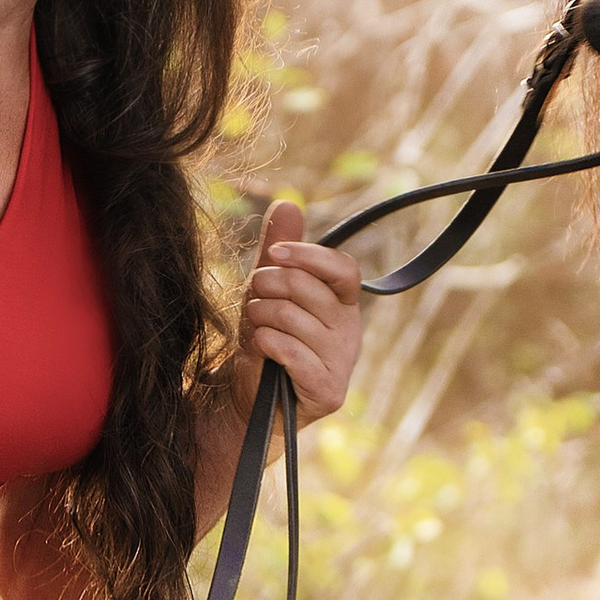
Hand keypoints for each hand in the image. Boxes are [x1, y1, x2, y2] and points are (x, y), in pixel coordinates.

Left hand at [231, 196, 361, 430]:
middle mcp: (350, 332)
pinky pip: (292, 353)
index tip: (276, 252)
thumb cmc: (264, 337)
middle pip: (309, 290)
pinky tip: (260, 347)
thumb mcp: (267, 289)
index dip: (311, 257)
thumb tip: (288, 203)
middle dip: (268, 286)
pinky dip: (266, 343)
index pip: (343, 270)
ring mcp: (342, 363)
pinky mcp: (328, 391)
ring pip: (293, 319)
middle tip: (251, 296)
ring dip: (260, 318)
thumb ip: (280, 249)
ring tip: (253, 327)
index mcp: (344, 304)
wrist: (249, 397)